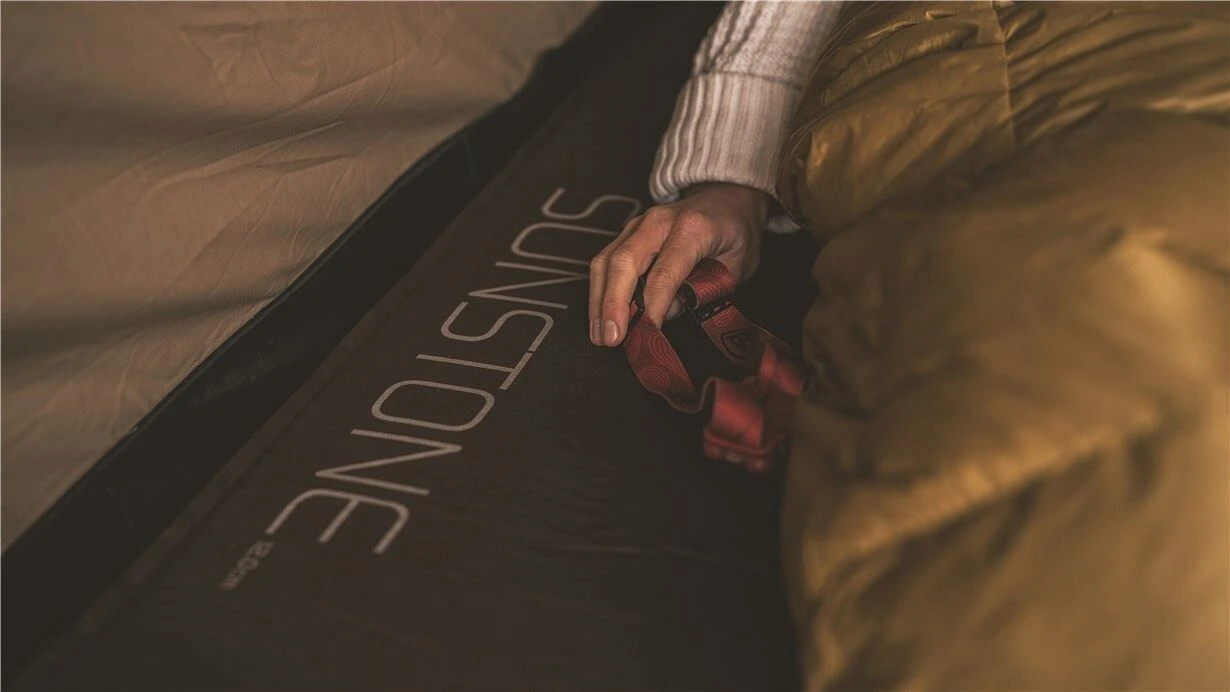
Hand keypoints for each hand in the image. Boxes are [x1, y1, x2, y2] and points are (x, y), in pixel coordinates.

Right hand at [588, 182, 768, 345]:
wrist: (727, 196)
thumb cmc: (735, 232)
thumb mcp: (735, 265)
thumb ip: (703, 289)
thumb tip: (666, 313)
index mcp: (693, 227)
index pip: (665, 273)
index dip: (653, 307)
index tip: (647, 335)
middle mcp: (659, 221)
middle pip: (624, 263)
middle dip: (614, 305)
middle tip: (611, 339)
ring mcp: (639, 224)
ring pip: (607, 261)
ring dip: (599, 301)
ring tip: (600, 335)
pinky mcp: (627, 232)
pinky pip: (605, 260)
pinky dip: (599, 291)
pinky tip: (599, 317)